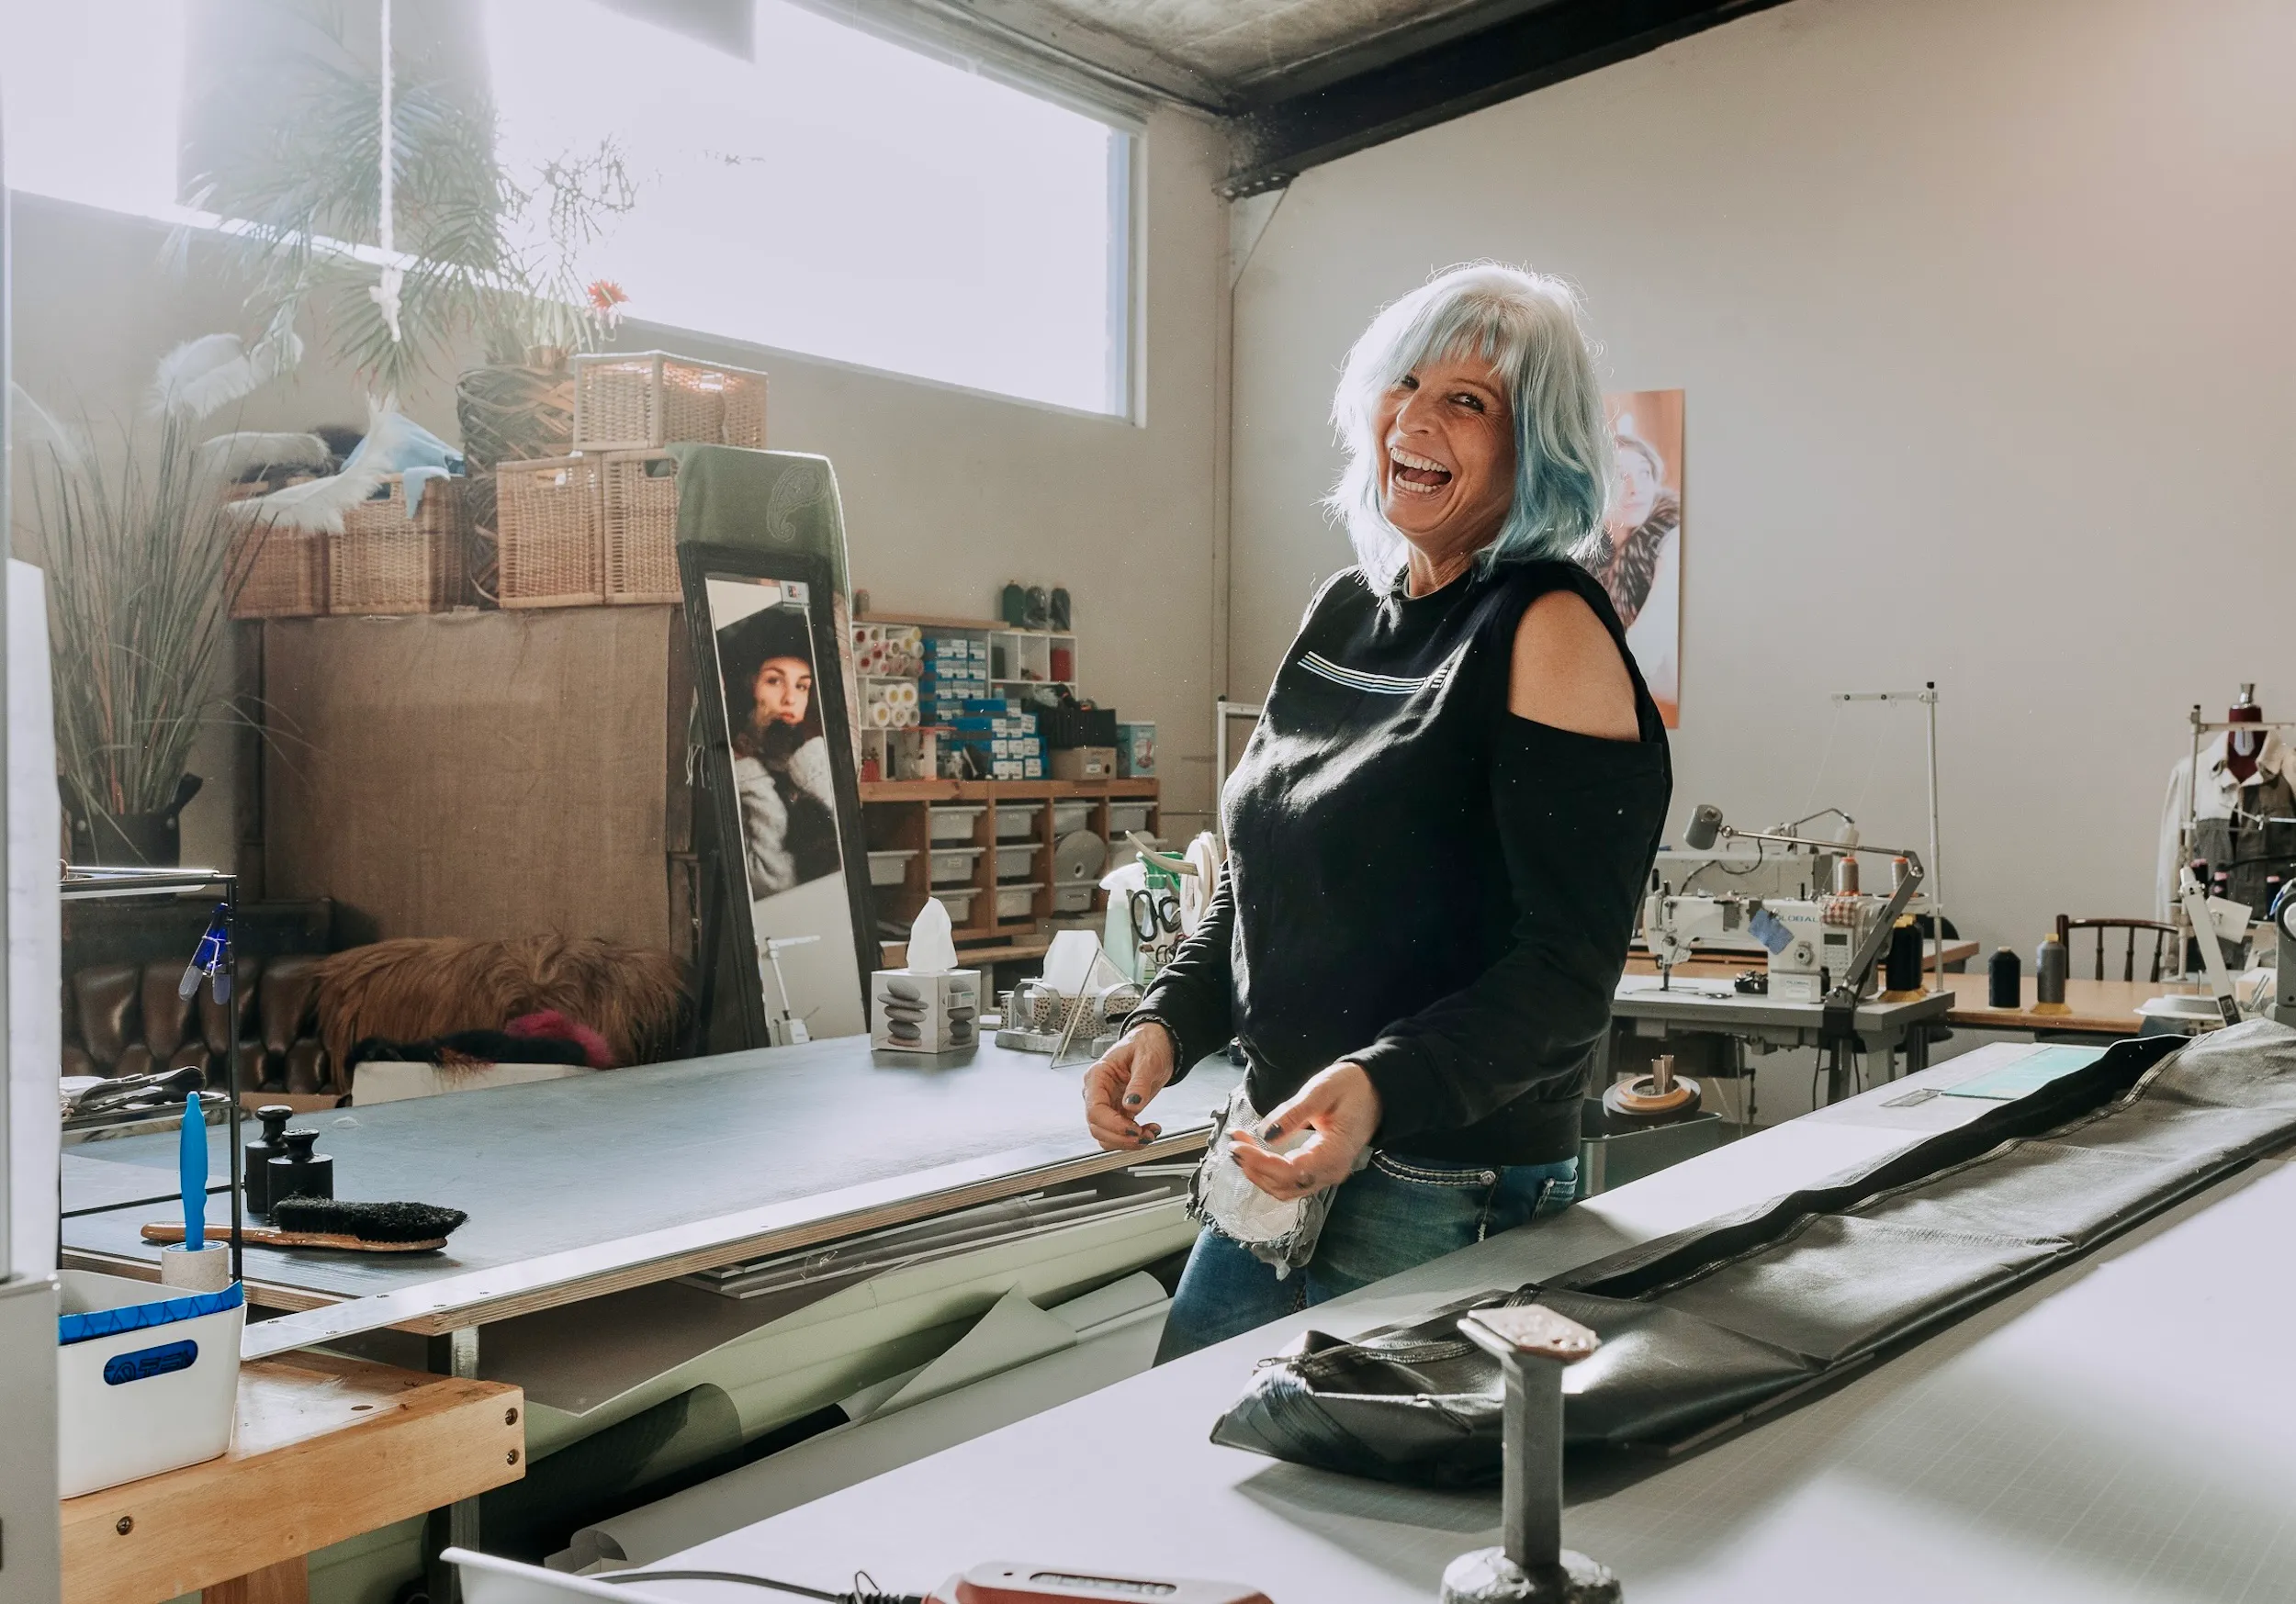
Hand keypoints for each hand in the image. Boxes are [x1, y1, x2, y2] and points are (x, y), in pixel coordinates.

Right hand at [1082, 1021, 1174, 1149]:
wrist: (1156, 1043)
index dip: (1112, 1125)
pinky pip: (1119, 1134)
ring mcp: (1107, 1104)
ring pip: (1106, 1136)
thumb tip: (1132, 1104)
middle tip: (1144, 1136)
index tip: (1133, 1130)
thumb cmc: (1147, 1044)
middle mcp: (1098, 1093)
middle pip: (1097, 1127)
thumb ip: (1139, 1082)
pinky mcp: (1118, 1112)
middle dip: (1121, 1138)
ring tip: (1150, 1134)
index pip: (1094, 1110)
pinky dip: (1133, 1140)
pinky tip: (1149, 1131)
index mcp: (1098, 1076)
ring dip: (1127, 1143)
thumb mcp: (1147, 1059)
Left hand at [1229, 1062, 1380, 1199]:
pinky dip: (1269, 1172)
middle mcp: (1331, 1172)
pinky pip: (1291, 1182)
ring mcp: (1327, 1174)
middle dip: (1254, 1167)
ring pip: (1285, 1189)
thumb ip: (1294, 1114)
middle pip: (1284, 1186)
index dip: (1260, 1162)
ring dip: (1258, 1172)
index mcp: (1334, 1154)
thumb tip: (1265, 1135)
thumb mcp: (1322, 1090)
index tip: (1237, 1146)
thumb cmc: (1352, 1087)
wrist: (1378, 1091)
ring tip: (1240, 1147)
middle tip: (1234, 1141)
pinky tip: (1255, 1154)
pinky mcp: (1321, 1171)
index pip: (1290, 1171)